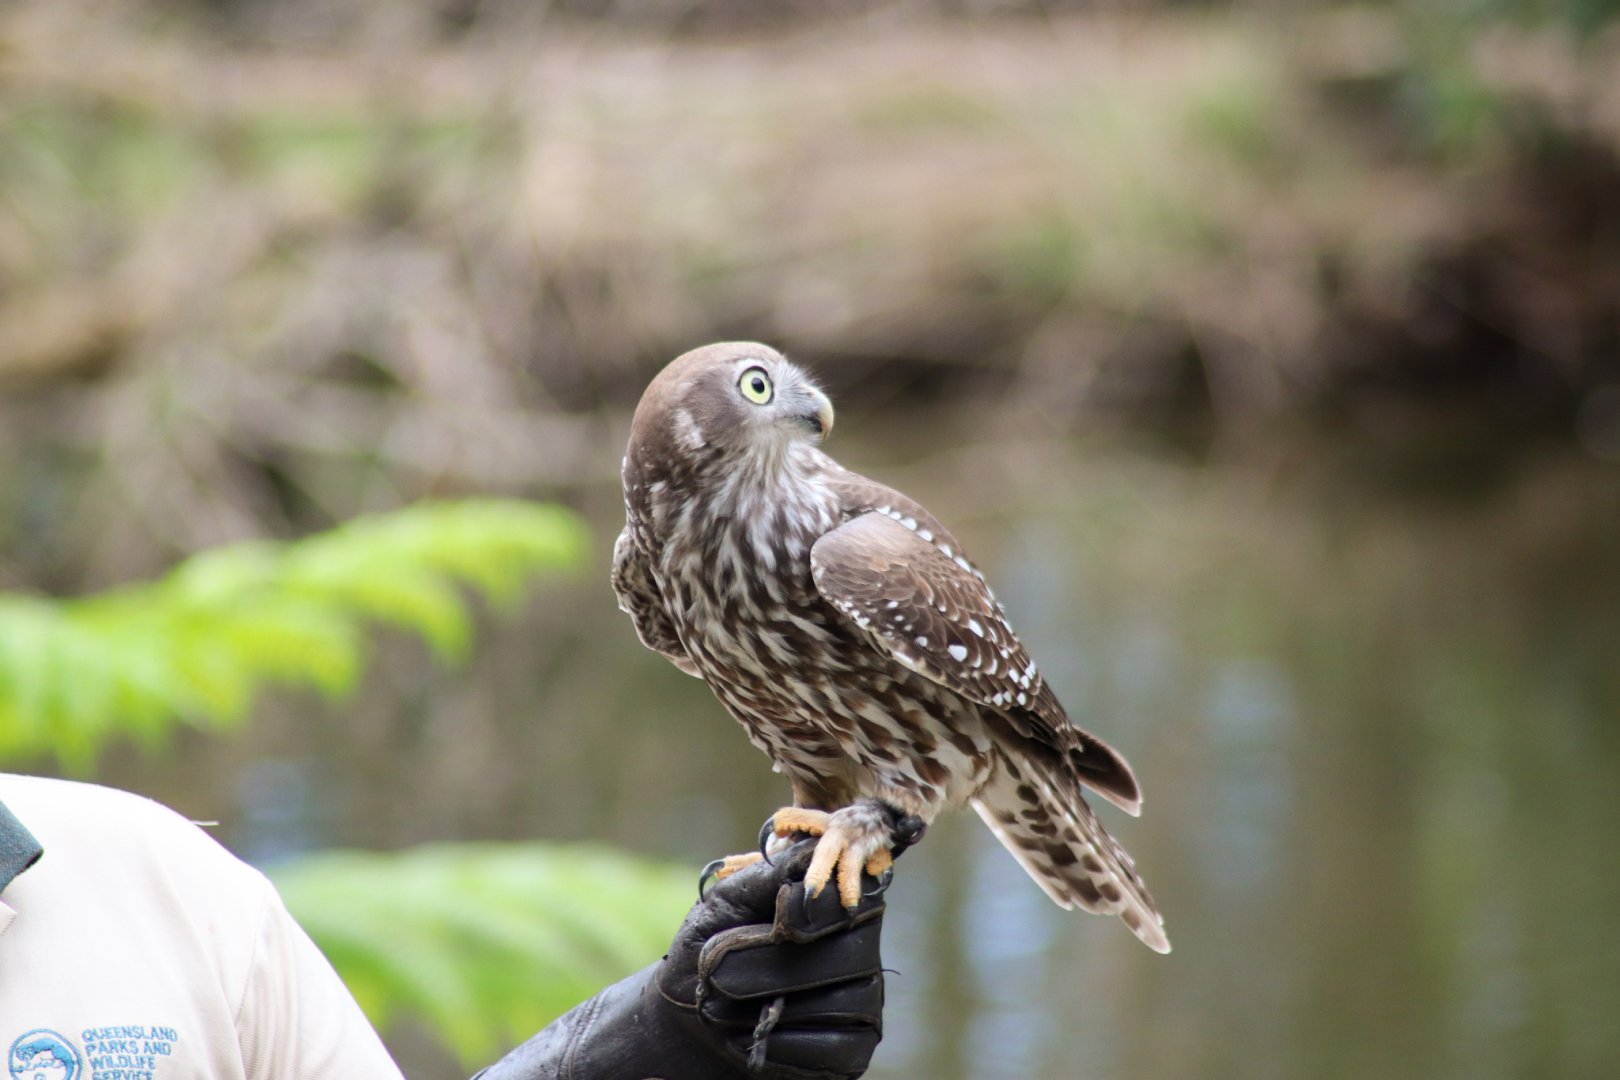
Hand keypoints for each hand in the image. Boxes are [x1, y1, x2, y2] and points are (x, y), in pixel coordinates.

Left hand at [473, 839, 890, 1079]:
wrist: (660, 1046)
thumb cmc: (685, 968)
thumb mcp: (715, 910)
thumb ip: (764, 876)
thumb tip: (806, 852)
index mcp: (831, 903)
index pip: (858, 884)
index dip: (816, 897)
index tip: (773, 908)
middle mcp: (859, 951)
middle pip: (850, 938)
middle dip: (772, 956)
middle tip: (713, 976)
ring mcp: (858, 1006)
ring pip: (842, 991)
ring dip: (763, 999)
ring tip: (718, 1009)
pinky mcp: (846, 1056)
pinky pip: (830, 1042)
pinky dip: (776, 1043)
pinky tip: (744, 1046)